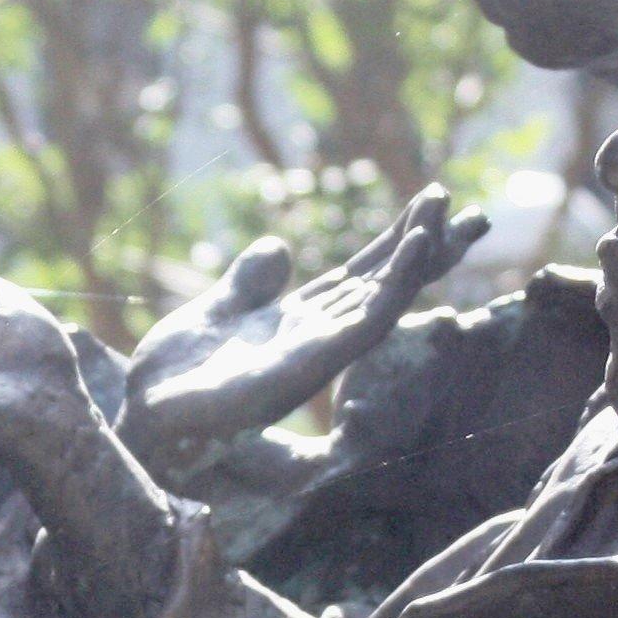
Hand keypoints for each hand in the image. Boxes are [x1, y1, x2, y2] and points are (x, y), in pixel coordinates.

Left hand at [119, 188, 484, 471]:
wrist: (144, 414)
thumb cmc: (177, 375)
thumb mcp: (216, 310)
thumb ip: (249, 282)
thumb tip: (279, 251)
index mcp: (298, 319)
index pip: (362, 275)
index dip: (398, 241)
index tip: (433, 203)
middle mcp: (317, 335)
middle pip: (384, 284)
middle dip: (427, 249)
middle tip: (473, 211)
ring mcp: (317, 350)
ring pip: (383, 298)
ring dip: (415, 256)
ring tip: (444, 212)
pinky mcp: (308, 365)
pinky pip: (363, 322)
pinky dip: (392, 288)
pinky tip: (411, 251)